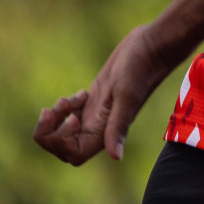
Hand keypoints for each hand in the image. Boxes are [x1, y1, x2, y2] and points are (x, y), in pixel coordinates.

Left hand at [33, 24, 172, 164]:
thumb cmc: (141, 69)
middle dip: (51, 131)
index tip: (72, 117)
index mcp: (106, 131)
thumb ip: (118, 127)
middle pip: (63, 146)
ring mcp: (97, 114)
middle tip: (59, 106)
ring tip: (68, 99)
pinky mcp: (96, 100)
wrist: (152, 46)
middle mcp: (100, 127)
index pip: (74, 154)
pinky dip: (65, 107)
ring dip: (57, 117)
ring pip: (64, 131)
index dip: (62, 141)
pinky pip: (71, 115)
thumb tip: (116, 157)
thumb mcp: (126, 97)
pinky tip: (80, 94)